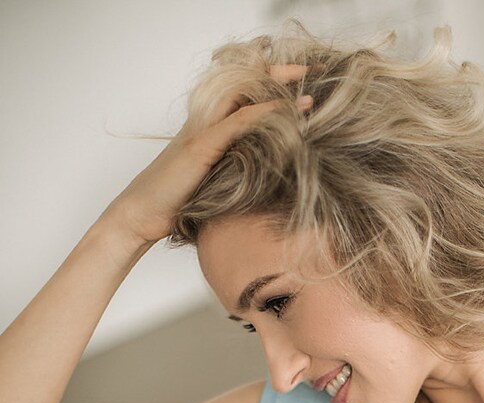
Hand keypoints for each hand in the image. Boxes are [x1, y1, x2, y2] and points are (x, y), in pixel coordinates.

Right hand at [101, 64, 311, 246]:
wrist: (142, 214)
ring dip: (276, 93)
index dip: (268, 85)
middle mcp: (205, 122)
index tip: (298, 89)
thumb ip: (232, 173)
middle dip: (278, 75)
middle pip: (242, 83)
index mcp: (208, 127)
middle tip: (308, 75)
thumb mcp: (212, 184)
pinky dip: (262, 114)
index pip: (240, 94)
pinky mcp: (201, 147)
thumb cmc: (175, 204)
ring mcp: (202, 131)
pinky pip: (236, 122)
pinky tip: (283, 113)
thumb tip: (264, 183)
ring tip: (306, 97)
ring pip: (241, 96)